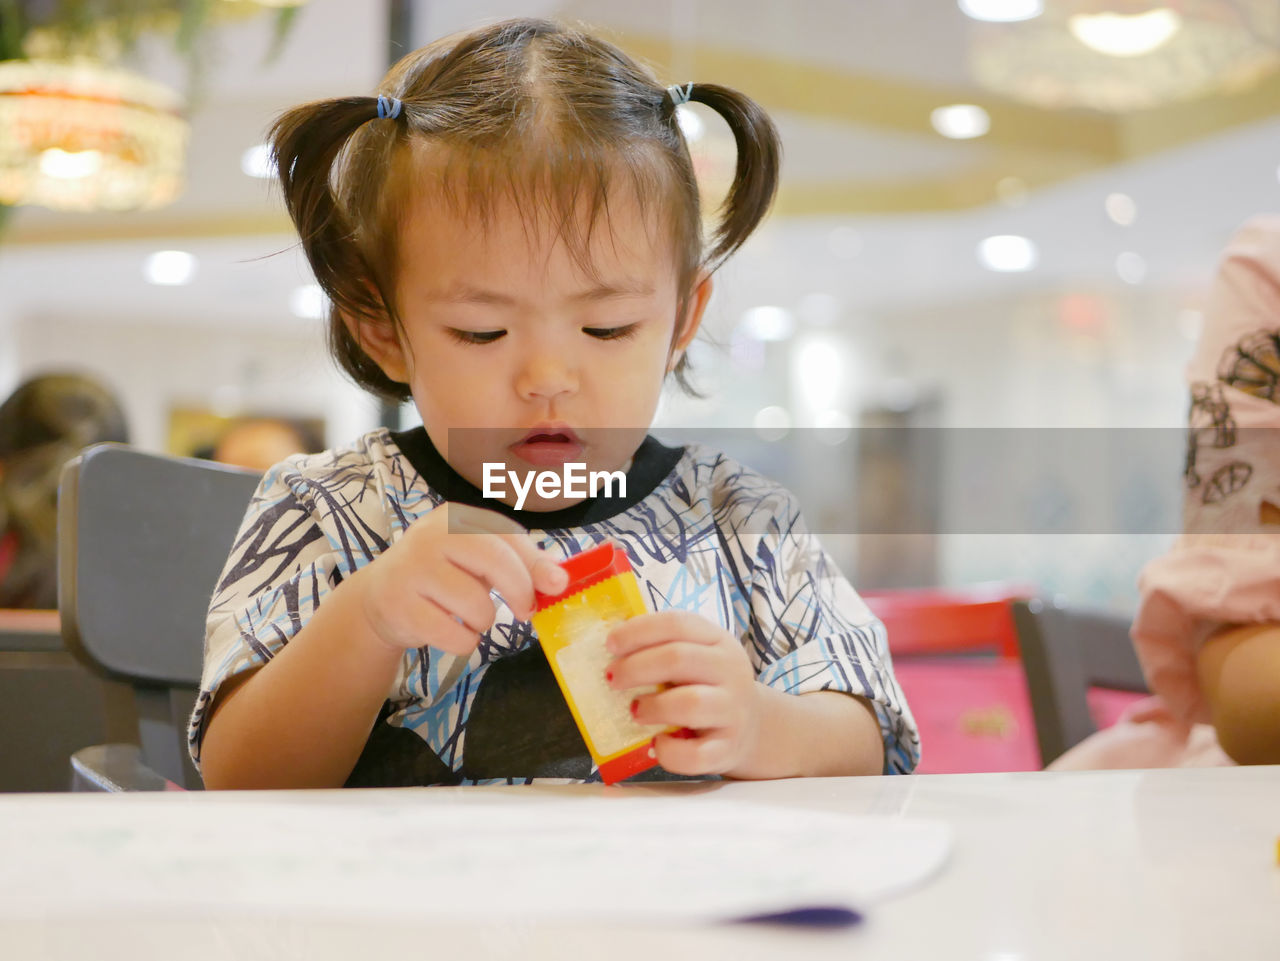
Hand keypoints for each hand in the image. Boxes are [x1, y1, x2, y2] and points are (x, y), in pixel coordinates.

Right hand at [354, 502, 567, 656]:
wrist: (379, 597)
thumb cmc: (442, 574)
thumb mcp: (478, 560)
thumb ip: (520, 563)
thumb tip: (559, 578)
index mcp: (455, 517)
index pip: (507, 535)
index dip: (535, 564)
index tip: (555, 586)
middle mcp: (430, 537)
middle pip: (494, 561)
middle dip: (519, 591)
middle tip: (524, 611)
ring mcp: (412, 571)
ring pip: (476, 606)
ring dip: (484, 621)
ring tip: (470, 617)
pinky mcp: (400, 608)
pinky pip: (455, 636)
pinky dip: (464, 642)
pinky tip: (451, 631)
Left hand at [605, 611, 762, 775]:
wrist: (751, 727)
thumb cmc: (707, 687)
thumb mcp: (696, 658)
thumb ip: (662, 649)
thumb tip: (611, 652)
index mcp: (718, 640)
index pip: (677, 624)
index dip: (638, 631)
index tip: (610, 644)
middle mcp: (730, 671)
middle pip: (678, 658)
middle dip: (635, 668)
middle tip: (612, 679)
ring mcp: (732, 711)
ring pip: (690, 704)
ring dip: (653, 706)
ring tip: (634, 711)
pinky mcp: (727, 748)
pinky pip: (696, 754)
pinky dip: (669, 752)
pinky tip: (656, 744)